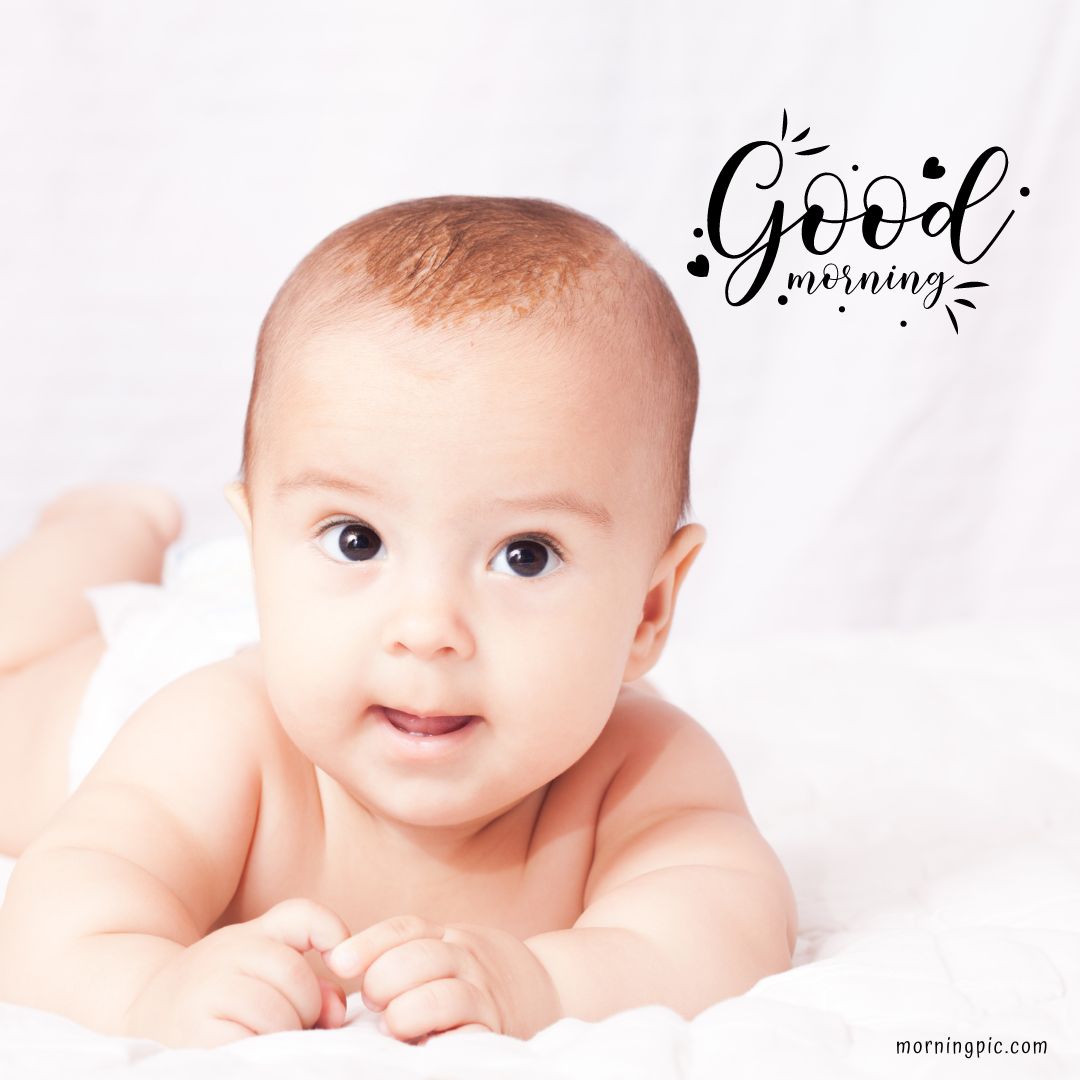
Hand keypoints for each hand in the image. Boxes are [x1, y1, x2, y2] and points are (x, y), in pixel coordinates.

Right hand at [123, 898, 351, 1046]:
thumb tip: (336, 1011)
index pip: (303, 918)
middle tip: (292, 1026)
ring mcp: (206, 993)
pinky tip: (251, 1053)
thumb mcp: (259, 966)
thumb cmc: (215, 992)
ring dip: (286, 1036)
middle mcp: (224, 953)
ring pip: (278, 1013)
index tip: (337, 962)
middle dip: (307, 1009)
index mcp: (247, 935)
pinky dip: (264, 1054)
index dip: (332, 935)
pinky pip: (252, 1043)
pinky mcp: (196, 1037)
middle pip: (296, 978)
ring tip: (267, 1040)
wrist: (139, 1010)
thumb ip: (311, 979)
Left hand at [324, 915, 561, 1042]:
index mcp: (448, 937)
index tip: (337, 961)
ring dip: (409, 1011)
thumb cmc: (476, 974)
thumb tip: (338, 963)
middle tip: (373, 1003)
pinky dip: (447, 1041)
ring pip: (443, 996)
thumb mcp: (446, 949)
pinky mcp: (498, 1032)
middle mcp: (467, 959)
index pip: (405, 929)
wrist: (549, 986)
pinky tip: (428, 1048)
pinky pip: (472, 1035)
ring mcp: (485, 995)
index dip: (368, 943)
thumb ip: (405, 952)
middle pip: (419, 958)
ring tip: (394, 1025)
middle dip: (384, 980)